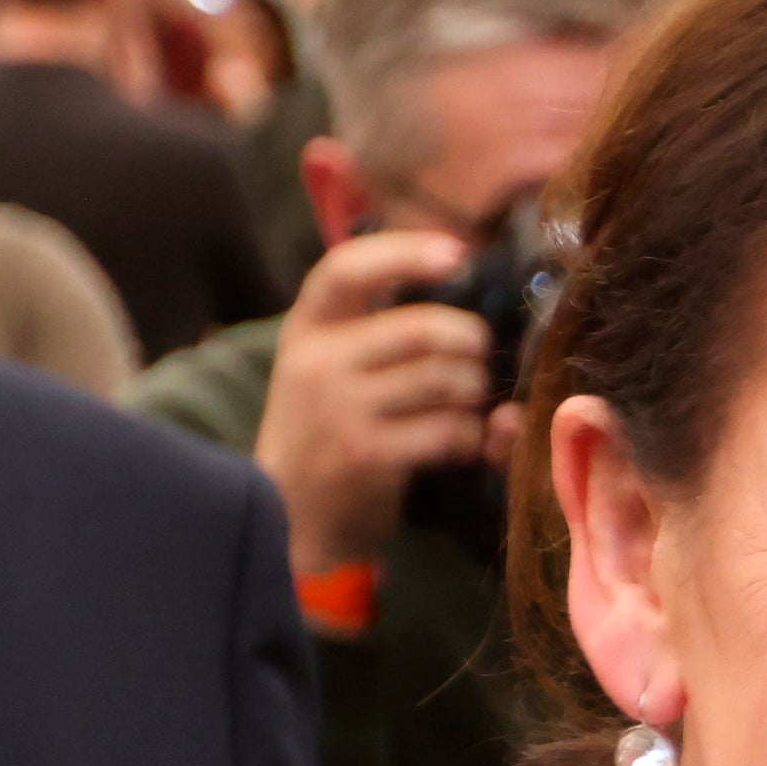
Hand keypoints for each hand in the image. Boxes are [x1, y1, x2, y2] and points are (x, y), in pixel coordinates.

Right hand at [255, 227, 491, 581]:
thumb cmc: (326, 426)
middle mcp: (317, 362)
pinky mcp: (367, 453)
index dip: (406, 253)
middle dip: (470, 341)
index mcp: (307, 328)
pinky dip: (469, 436)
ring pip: (444, 379)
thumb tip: (462, 280)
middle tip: (475, 356)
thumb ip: (376, 325)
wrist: (291, 512)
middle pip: (422, 329)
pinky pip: (448, 429)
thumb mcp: (328, 364)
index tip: (458, 253)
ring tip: (465, 405)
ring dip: (473, 391)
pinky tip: (458, 442)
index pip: (347, 269)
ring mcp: (340, 409)